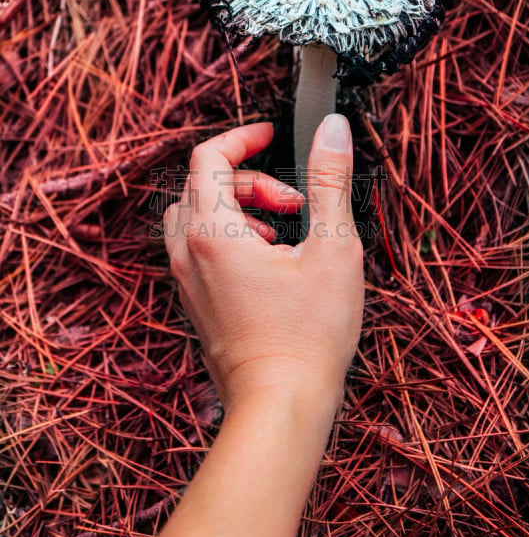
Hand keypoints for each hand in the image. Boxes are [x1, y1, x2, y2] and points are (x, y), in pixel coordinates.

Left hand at [164, 114, 363, 411]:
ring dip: (238, 209)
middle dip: (252, 181)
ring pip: (197, 218)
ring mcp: (188, 282)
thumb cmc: (309, 336)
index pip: (209, 158)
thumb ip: (329, 182)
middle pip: (203, 186)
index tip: (272, 135)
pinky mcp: (197, 303)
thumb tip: (331, 130)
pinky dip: (230, 238)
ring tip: (282, 232)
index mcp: (214, 233)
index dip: (243, 137)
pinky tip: (271, 263)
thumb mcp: (333, 249)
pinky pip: (199, 250)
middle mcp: (189, 254)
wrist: (280, 405)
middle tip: (295, 203)